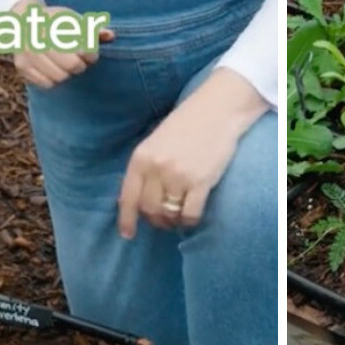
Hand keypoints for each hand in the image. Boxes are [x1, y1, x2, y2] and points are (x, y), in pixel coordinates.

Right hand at [8, 0, 111, 87]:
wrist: (21, 21)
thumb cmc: (54, 21)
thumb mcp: (72, 19)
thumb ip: (92, 28)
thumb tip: (111, 35)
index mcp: (54, 23)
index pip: (81, 47)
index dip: (91, 54)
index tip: (91, 54)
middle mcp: (39, 38)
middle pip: (72, 65)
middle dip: (81, 65)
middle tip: (81, 62)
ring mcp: (28, 54)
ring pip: (60, 77)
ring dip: (68, 74)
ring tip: (67, 65)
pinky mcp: (22, 67)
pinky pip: (46, 84)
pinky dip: (54, 80)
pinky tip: (55, 70)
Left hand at [117, 66, 270, 237]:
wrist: (218, 110)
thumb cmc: (187, 123)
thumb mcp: (156, 141)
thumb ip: (145, 167)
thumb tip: (135, 198)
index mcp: (141, 158)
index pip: (128, 197)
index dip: (127, 220)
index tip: (128, 234)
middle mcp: (156, 169)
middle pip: (149, 209)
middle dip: (155, 220)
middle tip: (164, 221)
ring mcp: (179, 176)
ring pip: (169, 214)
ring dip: (173, 221)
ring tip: (178, 218)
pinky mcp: (201, 181)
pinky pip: (190, 214)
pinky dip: (190, 221)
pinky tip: (193, 217)